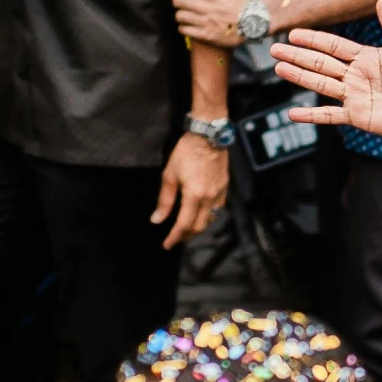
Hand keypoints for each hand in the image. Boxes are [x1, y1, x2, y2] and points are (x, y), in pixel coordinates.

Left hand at [153, 131, 229, 249]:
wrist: (208, 136)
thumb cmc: (185, 153)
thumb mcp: (170, 175)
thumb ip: (165, 200)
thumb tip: (157, 220)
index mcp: (194, 196)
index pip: (184, 225)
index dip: (174, 237)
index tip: (166, 245)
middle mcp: (209, 198)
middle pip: (199, 226)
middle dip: (186, 236)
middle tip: (175, 239)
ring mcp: (219, 193)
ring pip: (210, 219)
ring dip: (197, 228)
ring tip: (186, 229)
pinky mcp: (225, 187)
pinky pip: (217, 209)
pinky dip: (208, 216)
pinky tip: (200, 214)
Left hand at [174, 0, 251, 46]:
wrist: (253, 22)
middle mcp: (203, 5)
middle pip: (177, 0)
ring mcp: (203, 20)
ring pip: (179, 15)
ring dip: (181, 13)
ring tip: (187, 12)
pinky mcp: (204, 34)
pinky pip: (184, 30)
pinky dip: (184, 27)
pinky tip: (190, 24)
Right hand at [275, 0, 381, 138]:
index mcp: (365, 58)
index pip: (334, 46)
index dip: (314, 39)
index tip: (294, 33)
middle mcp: (355, 76)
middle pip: (321, 64)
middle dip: (298, 56)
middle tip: (274, 49)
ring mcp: (354, 96)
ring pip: (321, 85)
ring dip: (300, 77)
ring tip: (279, 68)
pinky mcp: (358, 116)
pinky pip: (331, 115)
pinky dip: (312, 115)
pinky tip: (293, 114)